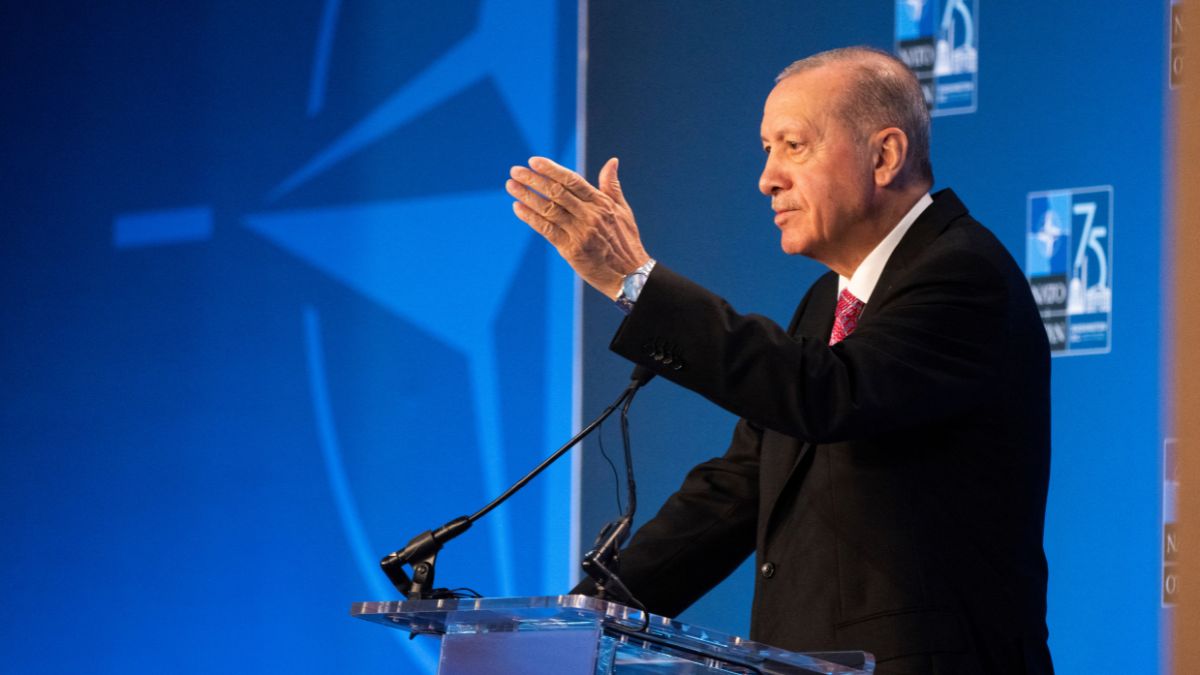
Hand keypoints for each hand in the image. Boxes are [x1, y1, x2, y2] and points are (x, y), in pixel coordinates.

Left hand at [507, 156, 649, 299]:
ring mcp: (580, 233)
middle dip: (533, 180)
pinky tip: (518, 208)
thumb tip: (612, 161)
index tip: (534, 161)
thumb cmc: (626, 242)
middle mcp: (590, 215)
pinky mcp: (571, 250)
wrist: (630, 276)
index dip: (551, 169)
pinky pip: (546, 230)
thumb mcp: (623, 210)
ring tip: (511, 186)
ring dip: (527, 196)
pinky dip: (530, 218)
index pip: (572, 180)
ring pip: (548, 209)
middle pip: (557, 192)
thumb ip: (612, 186)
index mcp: (601, 203)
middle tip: (515, 171)